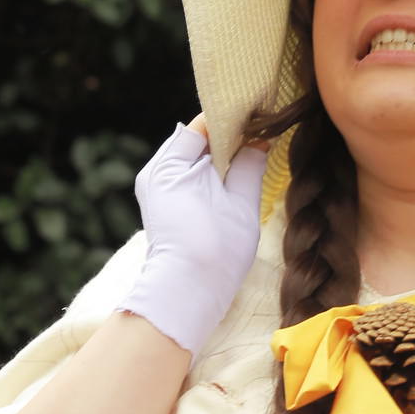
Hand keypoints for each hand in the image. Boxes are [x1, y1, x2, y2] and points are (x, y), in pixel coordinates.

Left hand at [120, 117, 268, 358]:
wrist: (187, 293)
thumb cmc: (216, 249)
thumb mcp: (241, 202)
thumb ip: (249, 166)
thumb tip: (260, 142)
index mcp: (171, 164)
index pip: (202, 126)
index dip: (232, 121)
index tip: (259, 121)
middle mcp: (156, 171)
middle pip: (194, 141)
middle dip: (225, 139)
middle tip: (259, 138)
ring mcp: (155, 188)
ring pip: (190, 159)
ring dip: (216, 158)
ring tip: (247, 160)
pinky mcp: (159, 204)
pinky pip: (184, 176)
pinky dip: (205, 174)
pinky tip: (228, 182)